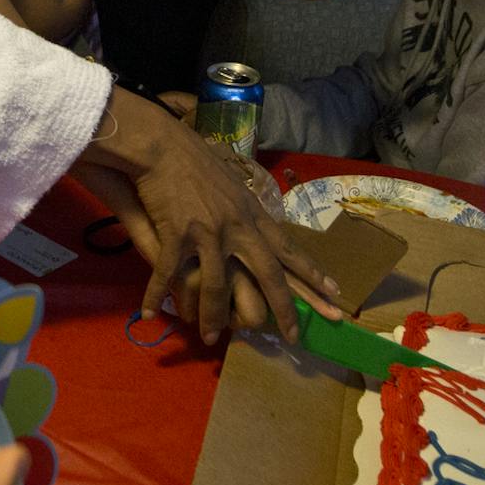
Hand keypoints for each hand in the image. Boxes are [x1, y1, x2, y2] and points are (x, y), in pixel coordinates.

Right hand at [83, 90, 341, 343]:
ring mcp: (209, 232)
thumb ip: (243, 208)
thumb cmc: (194, 158)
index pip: (290, 250)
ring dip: (212, 316)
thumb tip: (250, 221)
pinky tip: (150, 314)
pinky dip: (156, 295)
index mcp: (252, 215)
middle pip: (269, 275)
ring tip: (210, 339)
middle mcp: (238, 227)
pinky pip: (168, 275)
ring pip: (217, 286)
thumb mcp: (231, 184)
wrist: (163, 145)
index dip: (312, 275)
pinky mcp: (178, 234)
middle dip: (284, 309)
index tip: (335, 295)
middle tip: (295, 338)